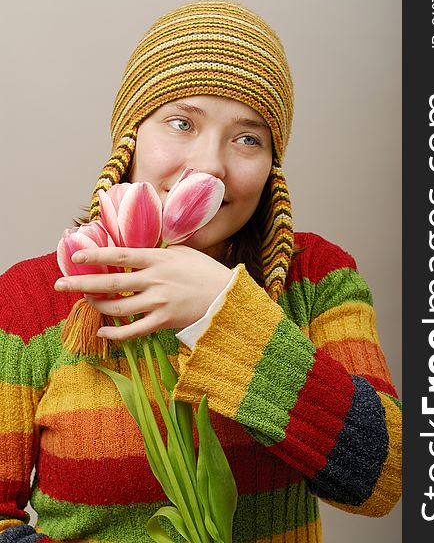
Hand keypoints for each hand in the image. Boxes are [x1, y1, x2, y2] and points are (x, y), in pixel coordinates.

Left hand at [54, 245, 232, 339]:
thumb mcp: (183, 252)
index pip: (121, 254)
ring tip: (87, 301)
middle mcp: (156, 279)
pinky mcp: (164, 321)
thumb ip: (158, 250)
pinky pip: (134, 330)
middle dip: (82, 283)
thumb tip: (137, 247)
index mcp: (159, 258)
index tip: (76, 257)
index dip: (96, 255)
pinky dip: (115, 332)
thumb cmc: (205, 271)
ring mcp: (160, 302)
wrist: (227, 297)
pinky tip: (102, 330)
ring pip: (119, 307)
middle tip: (60, 285)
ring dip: (98, 305)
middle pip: (112, 282)